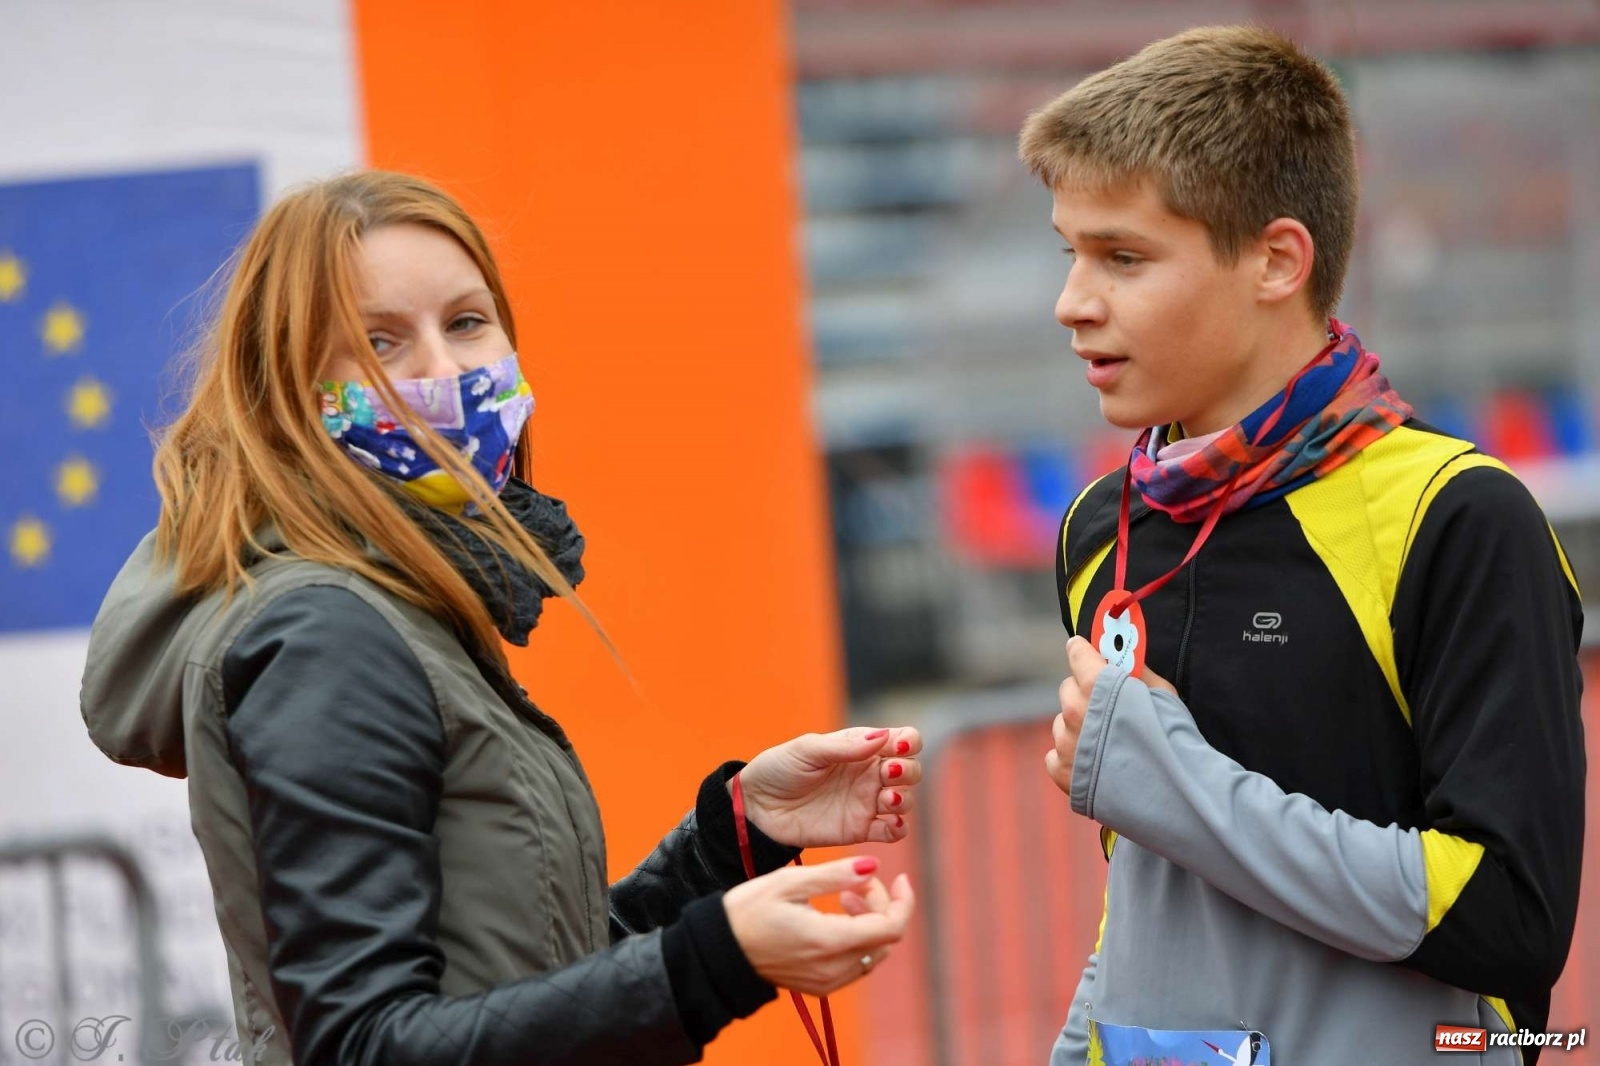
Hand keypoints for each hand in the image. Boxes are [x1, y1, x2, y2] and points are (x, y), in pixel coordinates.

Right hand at [724, 856, 914, 994]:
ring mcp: (828, 982)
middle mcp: (833, 968)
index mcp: (828, 942)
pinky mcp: (821, 987)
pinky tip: (835, 917)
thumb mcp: (789, 882)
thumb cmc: (748, 910)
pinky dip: (858, 938)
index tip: (900, 877)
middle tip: (855, 882)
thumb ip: (835, 875)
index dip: (903, 901)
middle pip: (885, 939)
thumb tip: (873, 866)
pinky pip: (857, 963)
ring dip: (870, 921)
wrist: (720, 951)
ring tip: (844, 896)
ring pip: (874, 952)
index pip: (891, 928)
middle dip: (881, 905)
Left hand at [736, 727, 921, 847]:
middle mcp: (869, 774)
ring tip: (886, 798)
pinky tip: (890, 823)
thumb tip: (883, 736)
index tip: (897, 746)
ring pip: (905, 800)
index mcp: (860, 747)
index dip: (908, 742)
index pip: (902, 739)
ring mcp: (866, 802)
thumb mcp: (808, 750)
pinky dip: (899, 828)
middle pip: (911, 770)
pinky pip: (893, 831)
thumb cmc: (779, 770)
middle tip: (888, 773)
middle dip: (908, 770)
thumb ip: (845, 746)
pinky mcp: (860, 829)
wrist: (756, 807)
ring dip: (905, 798)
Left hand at [1045, 636, 1175, 796]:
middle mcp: (1075, 711)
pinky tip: (1095, 763)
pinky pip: (1055, 755)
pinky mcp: (1062, 772)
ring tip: (1107, 743)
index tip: (1084, 651)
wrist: (1175, 796)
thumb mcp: (1164, 695)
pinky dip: (1070, 758)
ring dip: (1078, 727)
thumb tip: (1125, 659)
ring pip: (1060, 723)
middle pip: (1068, 689)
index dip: (1084, 652)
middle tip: (1107, 706)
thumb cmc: (1175, 741)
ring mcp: (1066, 743)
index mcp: (1097, 685)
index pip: (1078, 654)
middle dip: (1085, 692)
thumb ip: (1137, 673)